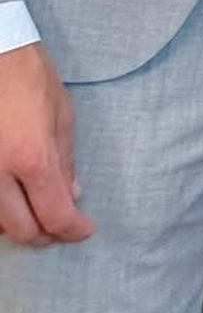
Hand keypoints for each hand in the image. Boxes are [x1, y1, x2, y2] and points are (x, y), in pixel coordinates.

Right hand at [0, 43, 92, 246]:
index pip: (55, 214)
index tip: (84, 230)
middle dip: (47, 235)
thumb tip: (73, 195)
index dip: (73, 229)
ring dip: (21, 225)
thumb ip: (66, 160)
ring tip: (39, 214)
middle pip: (23, 230)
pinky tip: (14, 202)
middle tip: (62, 228)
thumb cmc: (30, 77)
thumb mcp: (62, 114)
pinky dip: (0, 213)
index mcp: (32, 156)